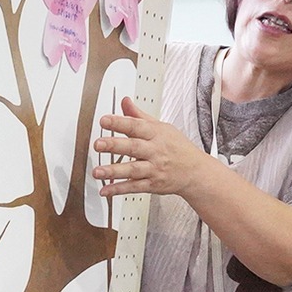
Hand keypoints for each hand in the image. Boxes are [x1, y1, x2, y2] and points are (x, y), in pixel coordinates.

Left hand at [91, 98, 211, 198]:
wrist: (195, 172)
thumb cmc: (177, 148)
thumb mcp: (161, 128)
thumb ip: (139, 116)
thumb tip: (125, 101)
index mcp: (156, 134)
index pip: (136, 126)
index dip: (119, 122)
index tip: (104, 121)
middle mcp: (155, 151)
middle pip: (133, 147)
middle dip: (114, 145)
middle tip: (98, 144)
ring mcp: (154, 169)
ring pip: (132, 169)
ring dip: (113, 171)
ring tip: (97, 171)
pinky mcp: (153, 185)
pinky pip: (134, 187)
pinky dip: (119, 189)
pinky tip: (105, 190)